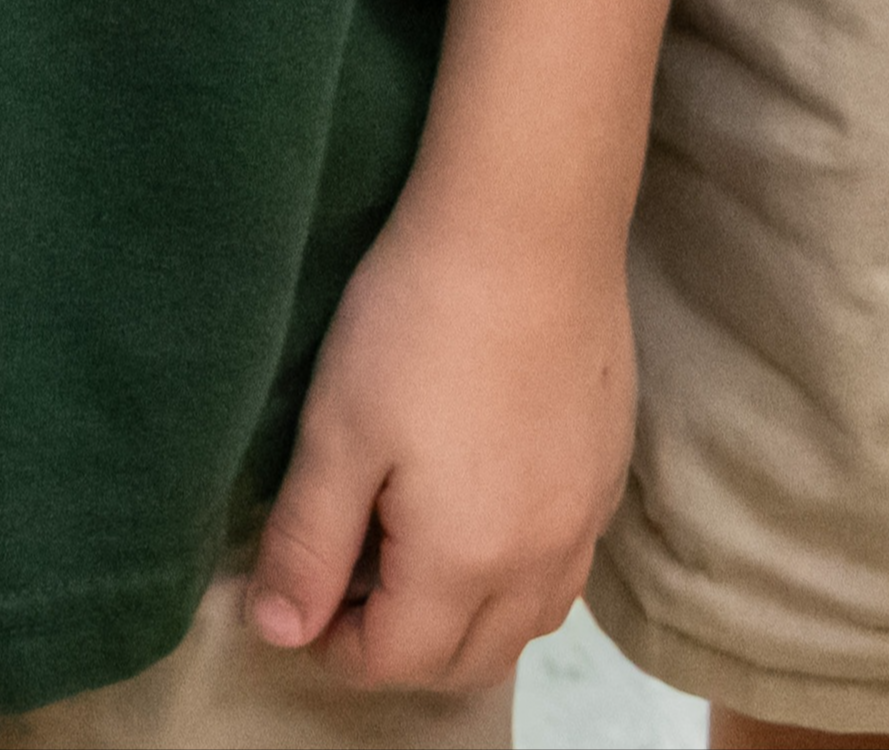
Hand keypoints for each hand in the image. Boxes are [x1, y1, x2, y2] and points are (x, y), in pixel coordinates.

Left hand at [240, 188, 630, 696]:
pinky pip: (565, 566)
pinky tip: (476, 511)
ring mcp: (588, 517)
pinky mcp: (610, 471)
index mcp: (467, 561)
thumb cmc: (416, 323)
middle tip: (344, 586)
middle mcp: (542, 559)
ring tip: (407, 555)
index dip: (336, 647)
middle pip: (471, 661)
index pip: (398, 660)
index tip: (298, 601)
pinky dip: (516, 576)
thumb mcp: (338, 431)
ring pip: (529, 621)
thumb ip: (307, 543)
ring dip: (465, 621)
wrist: (528, 226)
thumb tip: (278, 632)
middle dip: (401, 649)